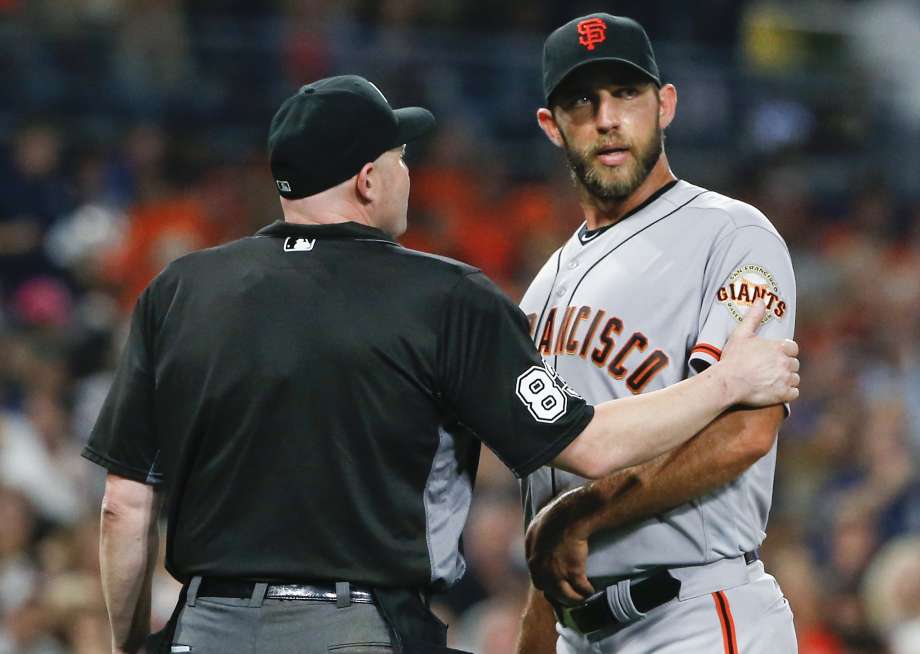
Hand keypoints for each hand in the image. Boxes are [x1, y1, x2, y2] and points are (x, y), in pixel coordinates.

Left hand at [525, 490, 594, 605]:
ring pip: (566, 595)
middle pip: (551, 592)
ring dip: (575, 598)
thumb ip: (537, 543)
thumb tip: (541, 548)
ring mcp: (556, 572)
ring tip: (583, 597)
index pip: (538, 581)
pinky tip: (591, 590)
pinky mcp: (572, 572)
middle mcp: (541, 568)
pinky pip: (581, 589)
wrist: (569, 516)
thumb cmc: (556, 516)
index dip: (548, 586)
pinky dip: (587, 591)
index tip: (557, 587)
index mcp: (532, 558)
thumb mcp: (537, 528)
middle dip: (561, 596)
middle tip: (571, 595)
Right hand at [718, 299, 798, 405]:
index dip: (784, 352)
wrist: (728, 382)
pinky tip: (776, 391)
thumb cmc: (733, 358)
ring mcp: (785, 379)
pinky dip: (787, 393)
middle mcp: (786, 363)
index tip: (774, 356)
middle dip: (785, 366)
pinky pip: (794, 393)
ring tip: (772, 380)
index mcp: (780, 347)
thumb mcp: (741, 334)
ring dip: (786, 379)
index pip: (793, 348)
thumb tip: (761, 300)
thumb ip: (754, 317)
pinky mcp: (783, 394)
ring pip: (795, 379)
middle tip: (770, 369)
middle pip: (794, 364)